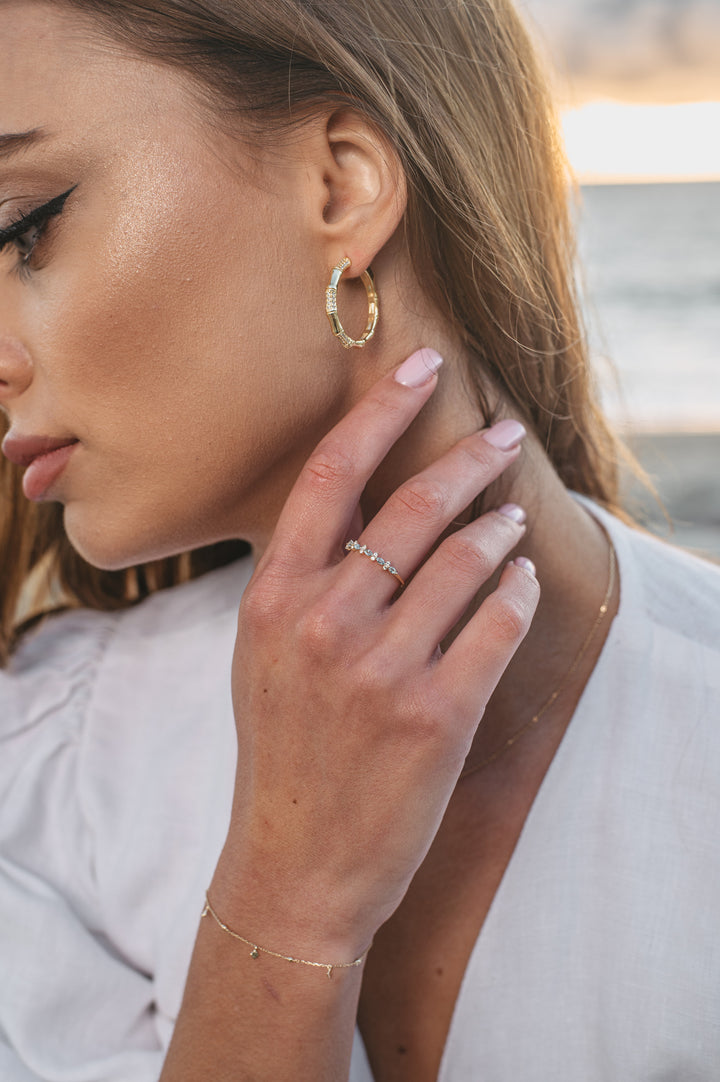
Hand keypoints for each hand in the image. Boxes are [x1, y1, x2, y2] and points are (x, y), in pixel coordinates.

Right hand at [219, 351, 538, 960]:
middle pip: (414, 506)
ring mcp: (382, 670)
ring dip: (500, 528)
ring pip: (468, 560)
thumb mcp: (265, 654)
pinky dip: (517, 594)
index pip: (333, 474)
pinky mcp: (438, 715)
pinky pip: (498, 626)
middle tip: (503, 435)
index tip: (424, 367)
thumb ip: (305, 581)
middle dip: (471, 457)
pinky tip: (520, 583)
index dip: (383, 409)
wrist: (295, 864)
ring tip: (512, 518)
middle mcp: (326, 622)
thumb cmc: (283, 752)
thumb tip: (368, 507)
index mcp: (274, 598)